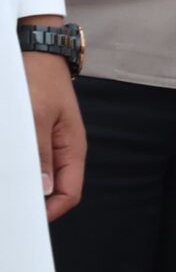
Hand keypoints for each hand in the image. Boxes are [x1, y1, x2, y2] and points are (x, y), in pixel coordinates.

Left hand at [21, 49, 80, 220]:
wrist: (34, 53)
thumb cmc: (38, 79)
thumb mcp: (36, 116)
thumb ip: (40, 152)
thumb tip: (44, 188)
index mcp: (72, 149)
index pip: (69, 192)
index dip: (51, 210)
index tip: (28, 219)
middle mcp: (62, 151)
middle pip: (54, 189)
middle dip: (35, 201)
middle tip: (12, 206)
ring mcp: (48, 144)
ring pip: (39, 176)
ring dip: (24, 184)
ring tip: (8, 188)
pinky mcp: (34, 137)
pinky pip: (28, 160)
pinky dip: (17, 168)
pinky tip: (6, 169)